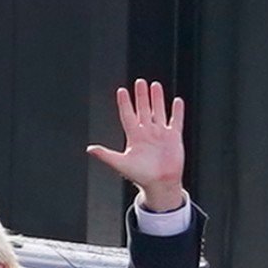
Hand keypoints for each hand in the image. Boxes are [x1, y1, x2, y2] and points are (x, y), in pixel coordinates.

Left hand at [87, 79, 185, 211]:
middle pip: (143, 110)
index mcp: (134, 137)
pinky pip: (176, 121)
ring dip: (157, 99)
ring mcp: (160, 135)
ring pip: (158, 112)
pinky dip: (177, 112)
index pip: (128, 115)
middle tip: (140, 82)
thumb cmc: (140, 177)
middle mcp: (147, 133)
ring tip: (154, 85)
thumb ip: (105, 155)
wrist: (160, 184)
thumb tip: (89, 149)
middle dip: (141, 96)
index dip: (125, 103)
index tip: (122, 91)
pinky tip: (177, 101)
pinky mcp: (173, 138)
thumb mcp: (121, 164)